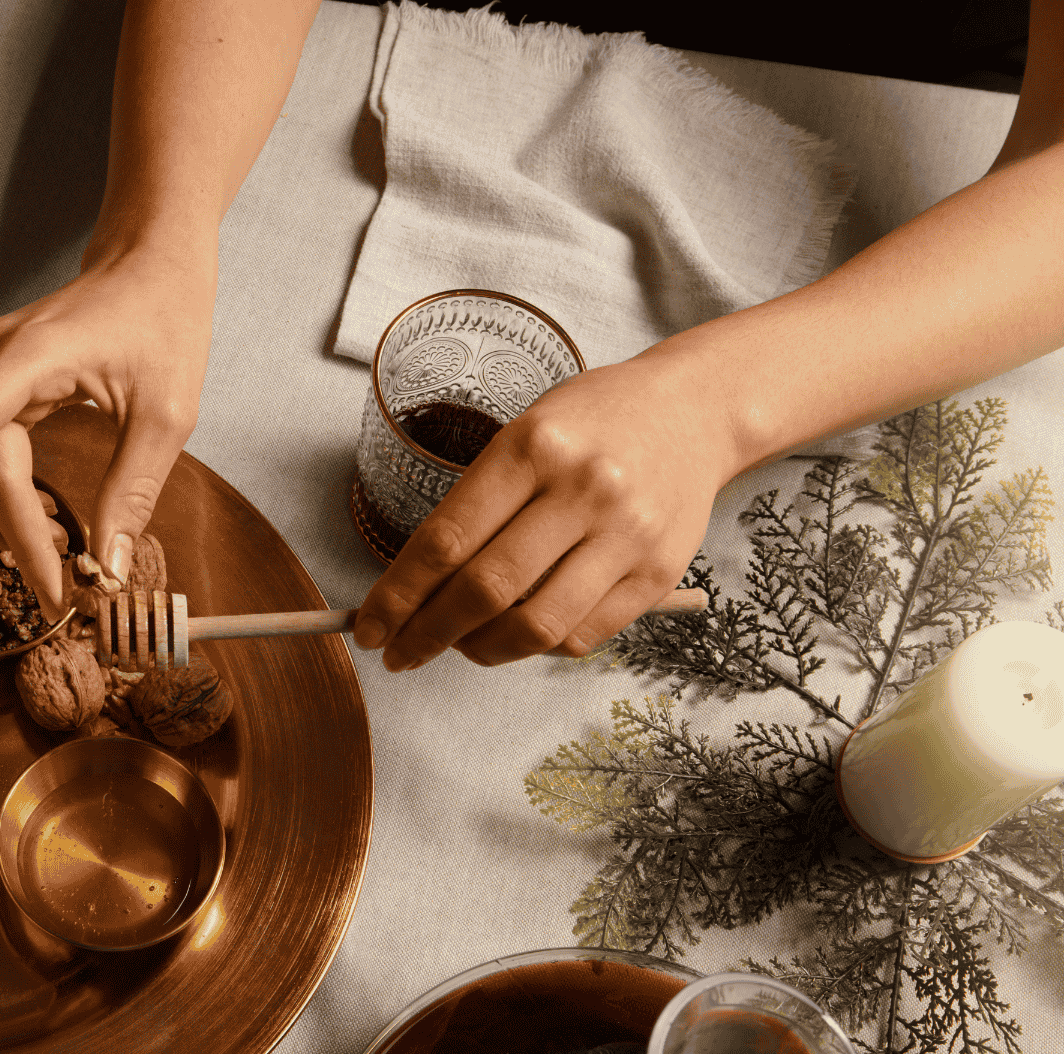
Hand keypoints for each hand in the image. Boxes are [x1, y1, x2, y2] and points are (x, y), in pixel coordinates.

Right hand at [0, 240, 215, 613]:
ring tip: (46, 560)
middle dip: (0, 533)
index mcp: (25, 357)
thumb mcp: (166, 413)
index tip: (33, 572)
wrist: (153, 261)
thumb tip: (106, 568)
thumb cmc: (164, 318)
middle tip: (46, 592)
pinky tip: (38, 524)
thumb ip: (132, 491)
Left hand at [353, 356, 739, 669]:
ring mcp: (626, 534)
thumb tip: (414, 587)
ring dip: (481, 650)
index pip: (446, 539)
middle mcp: (582, 490)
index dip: (398, 595)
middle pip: (485, 589)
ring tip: (459, 647)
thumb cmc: (591, 421)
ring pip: (535, 626)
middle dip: (428, 634)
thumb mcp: (523, 433)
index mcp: (531, 447)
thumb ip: (477, 504)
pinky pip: (582, 636)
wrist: (694, 410)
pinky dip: (537, 648)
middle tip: (400, 653)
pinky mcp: (659, 573)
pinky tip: (516, 634)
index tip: (370, 628)